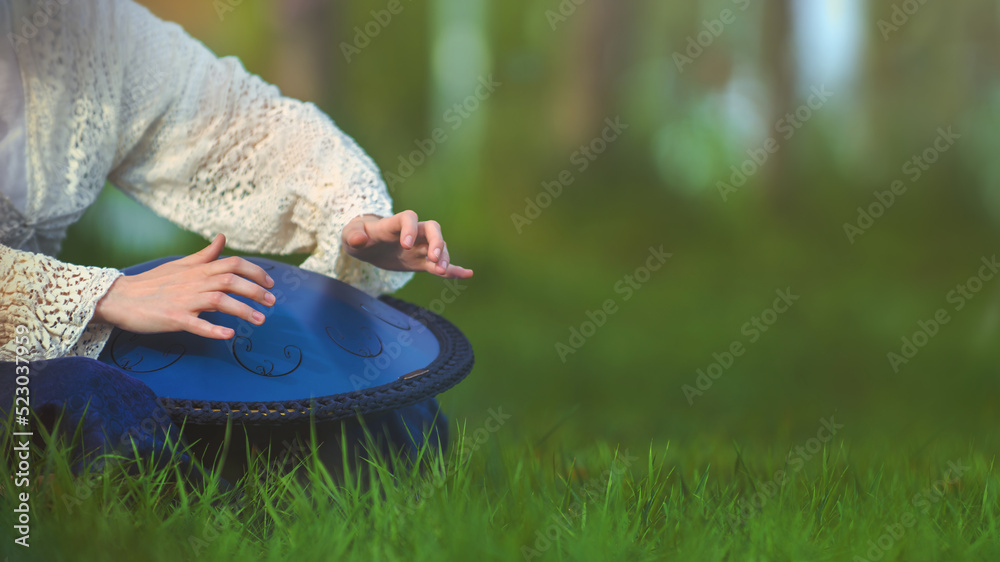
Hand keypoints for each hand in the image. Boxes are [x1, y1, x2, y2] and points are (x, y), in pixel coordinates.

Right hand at [93, 234, 275, 338]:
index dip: (255, 271)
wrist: (120, 298)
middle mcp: (194, 282)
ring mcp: (184, 300)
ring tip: (260, 320)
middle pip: (231, 280)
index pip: (233, 263)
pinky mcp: (173, 318)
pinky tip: (229, 335)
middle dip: (255, 290)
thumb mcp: (181, 265)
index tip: (270, 284)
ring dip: (242, 310)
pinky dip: (213, 329)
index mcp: (197, 270)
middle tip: (272, 302)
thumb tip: (222, 238)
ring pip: (219, 300)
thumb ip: (205, 255)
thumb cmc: (153, 282)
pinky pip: (196, 324)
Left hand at [341, 210, 473, 278]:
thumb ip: (353, 235)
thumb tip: (360, 240)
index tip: (405, 245)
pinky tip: (467, 274)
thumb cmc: (358, 236)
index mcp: (394, 224)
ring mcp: (419, 247)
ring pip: (439, 247)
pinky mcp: (422, 260)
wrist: (367, 244)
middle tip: (434, 258)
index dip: (410, 228)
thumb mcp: (350, 235)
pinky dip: (454, 269)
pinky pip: (440, 264)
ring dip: (444, 258)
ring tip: (442, 271)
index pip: (408, 218)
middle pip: (432, 229)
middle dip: (437, 242)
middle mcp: (411, 233)